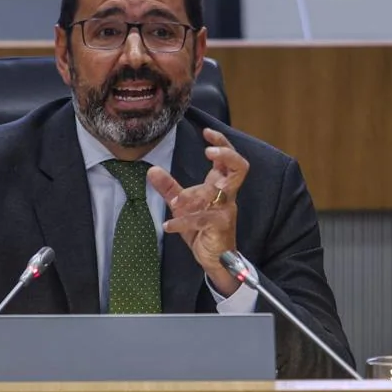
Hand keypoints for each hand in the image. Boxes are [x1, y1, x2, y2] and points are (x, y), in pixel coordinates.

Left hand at [147, 128, 249, 296]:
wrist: (214, 259)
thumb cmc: (202, 230)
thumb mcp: (182, 205)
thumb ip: (169, 188)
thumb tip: (151, 170)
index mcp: (220, 185)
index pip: (228, 158)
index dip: (221, 143)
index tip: (207, 132)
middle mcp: (227, 194)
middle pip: (240, 168)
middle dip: (227, 155)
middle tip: (209, 151)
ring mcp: (226, 210)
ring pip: (223, 193)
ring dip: (201, 192)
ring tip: (179, 199)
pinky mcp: (220, 226)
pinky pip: (202, 219)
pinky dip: (183, 222)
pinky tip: (168, 225)